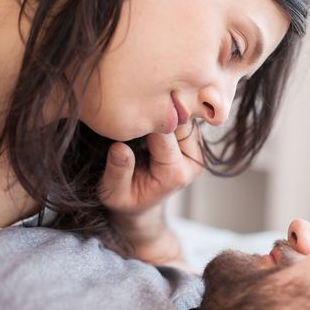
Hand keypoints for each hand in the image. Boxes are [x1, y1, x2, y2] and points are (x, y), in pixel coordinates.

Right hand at [96, 120, 202, 263]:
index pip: (164, 135)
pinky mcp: (193, 142)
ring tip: (143, 109)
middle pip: (180, 122)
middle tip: (136, 106)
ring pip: (185, 116)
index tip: (129, 113)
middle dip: (159, 112)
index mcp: (175, 174)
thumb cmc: (126, 199)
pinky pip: (185, 118)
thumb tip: (119, 148)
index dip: (147, 120)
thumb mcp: (113, 194)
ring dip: (165, 111)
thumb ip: (118, 172)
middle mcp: (192, 162)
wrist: (142, 203)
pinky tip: (152, 114)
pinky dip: (169, 113)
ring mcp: (196, 151)